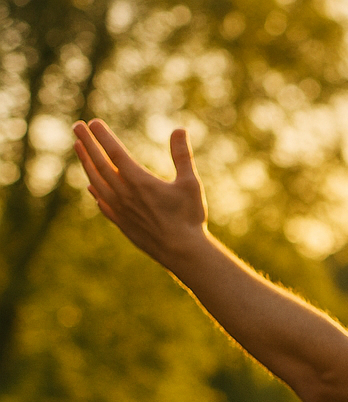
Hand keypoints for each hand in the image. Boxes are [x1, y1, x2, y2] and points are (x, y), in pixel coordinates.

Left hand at [72, 119, 207, 265]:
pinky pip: (102, 203)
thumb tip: (179, 129)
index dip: (103, 136)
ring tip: (78, 148)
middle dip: (87, 143)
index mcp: (139, 181)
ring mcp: (120, 209)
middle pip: (99, 163)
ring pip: (96, 182)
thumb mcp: (190, 183)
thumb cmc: (189, 217)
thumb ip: (182, 156)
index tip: (93, 122)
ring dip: (86, 163)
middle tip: (76, 126)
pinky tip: (91, 187)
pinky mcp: (122, 223)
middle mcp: (124, 193)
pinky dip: (94, 191)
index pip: (115, 152)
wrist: (182, 252)